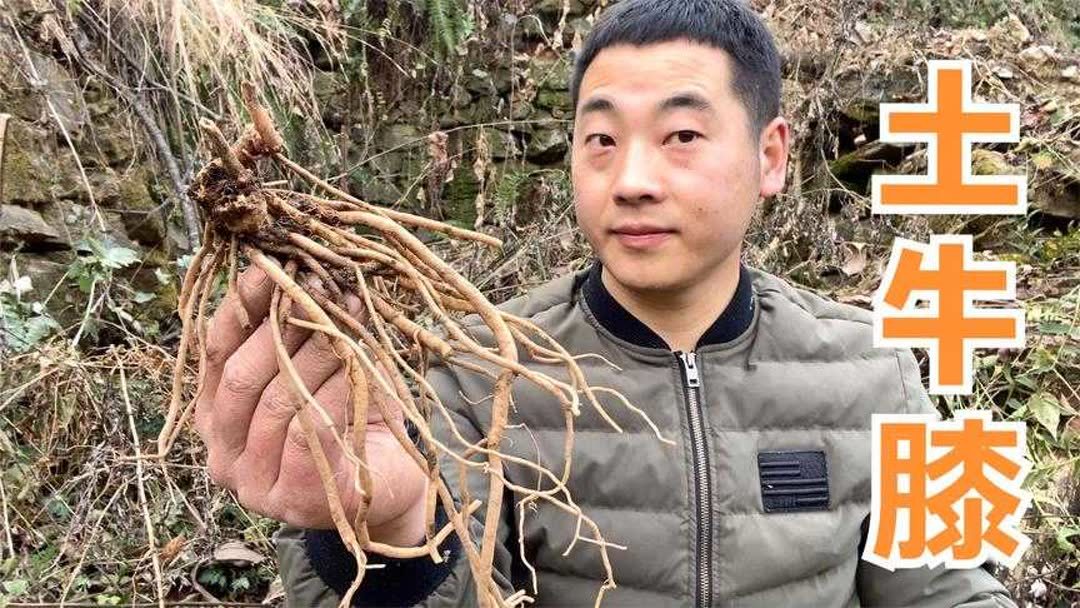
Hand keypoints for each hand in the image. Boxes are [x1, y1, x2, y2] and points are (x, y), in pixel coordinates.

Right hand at [192, 265, 428, 546]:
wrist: (393, 484)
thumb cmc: (353, 418)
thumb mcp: (322, 368)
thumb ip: (301, 332)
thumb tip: (304, 271)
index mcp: (217, 413)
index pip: (215, 350)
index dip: (242, 306)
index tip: (271, 265)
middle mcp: (222, 451)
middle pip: (240, 375)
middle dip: (282, 326)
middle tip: (320, 291)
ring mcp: (252, 483)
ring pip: (275, 402)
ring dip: (316, 355)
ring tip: (348, 323)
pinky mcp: (291, 500)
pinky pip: (305, 433)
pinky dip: (332, 393)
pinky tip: (354, 370)